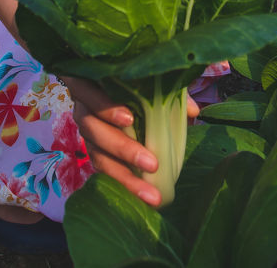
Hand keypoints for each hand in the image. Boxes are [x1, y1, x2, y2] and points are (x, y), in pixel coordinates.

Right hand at [64, 77, 161, 206]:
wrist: (126, 92)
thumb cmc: (138, 81)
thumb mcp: (152, 79)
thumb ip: (169, 89)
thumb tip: (193, 111)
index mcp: (91, 82)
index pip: (87, 91)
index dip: (105, 107)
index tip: (129, 119)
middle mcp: (83, 108)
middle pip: (92, 129)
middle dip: (122, 148)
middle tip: (152, 164)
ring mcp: (88, 134)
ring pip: (97, 156)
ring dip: (124, 176)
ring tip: (150, 194)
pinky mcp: (95, 153)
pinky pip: (103, 170)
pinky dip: (122, 183)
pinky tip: (143, 197)